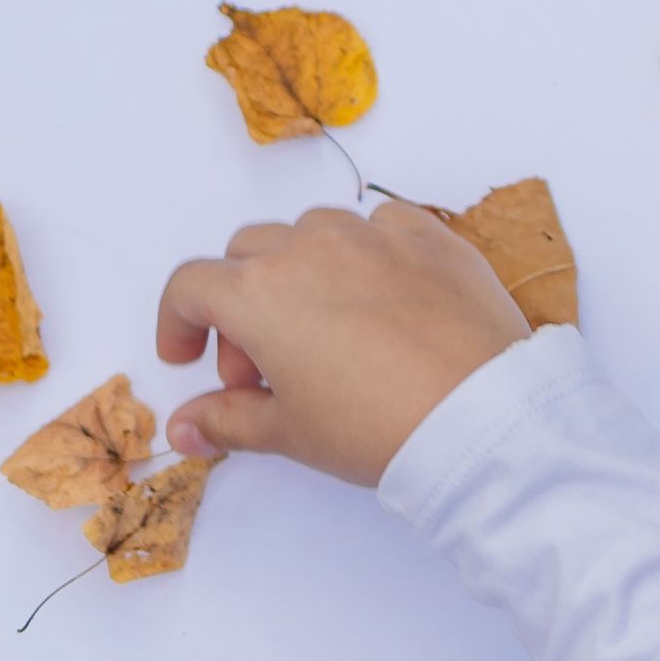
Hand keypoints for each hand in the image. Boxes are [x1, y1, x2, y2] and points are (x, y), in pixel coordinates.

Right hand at [153, 198, 532, 485]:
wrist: (481, 418)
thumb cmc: (377, 427)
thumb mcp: (290, 432)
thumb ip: (227, 420)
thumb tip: (182, 428)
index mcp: (258, 292)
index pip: (190, 286)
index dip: (178, 323)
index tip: (188, 358)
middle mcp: (309, 247)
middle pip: (248, 254)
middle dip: (241, 307)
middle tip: (264, 369)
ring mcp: (373, 235)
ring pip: (312, 233)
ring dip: (301, 273)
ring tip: (325, 333)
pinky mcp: (429, 237)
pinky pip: (380, 228)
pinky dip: (366, 257)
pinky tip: (380, 304)